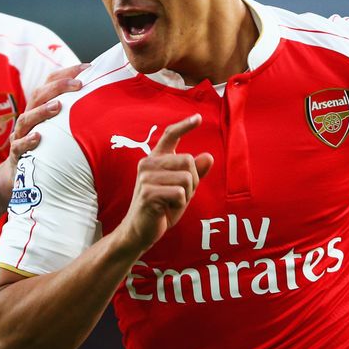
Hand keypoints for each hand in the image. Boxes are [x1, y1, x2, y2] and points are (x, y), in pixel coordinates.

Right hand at [0, 63, 87, 204]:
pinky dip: (28, 140)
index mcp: (38, 107)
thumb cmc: (46, 147)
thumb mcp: (58, 128)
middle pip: (38, 96)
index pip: (49, 83)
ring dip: (42, 111)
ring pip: (26, 118)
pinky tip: (38, 137)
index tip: (88, 67)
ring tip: (57, 106)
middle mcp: (28, 117)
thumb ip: (73, 114)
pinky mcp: (16, 154)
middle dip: (58, 87)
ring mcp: (20, 135)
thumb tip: (105, 100)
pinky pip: (19, 145)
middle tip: (78, 84)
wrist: (19, 175)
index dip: (67, 73)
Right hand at [114, 114, 213, 253]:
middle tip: (179, 196)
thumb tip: (208, 156)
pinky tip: (166, 209)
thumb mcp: (182, 189)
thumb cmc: (161, 208)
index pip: (170, 136)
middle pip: (188, 161)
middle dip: (193, 181)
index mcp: (155, 159)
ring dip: (186, 195)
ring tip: (171, 203)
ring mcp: (146, 178)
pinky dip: (179, 204)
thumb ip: (194, 173)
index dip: (184, 126)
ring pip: (186, 178)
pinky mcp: (148, 193)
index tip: (198, 118)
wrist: (140, 231)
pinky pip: (180, 193)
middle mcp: (148, 164)